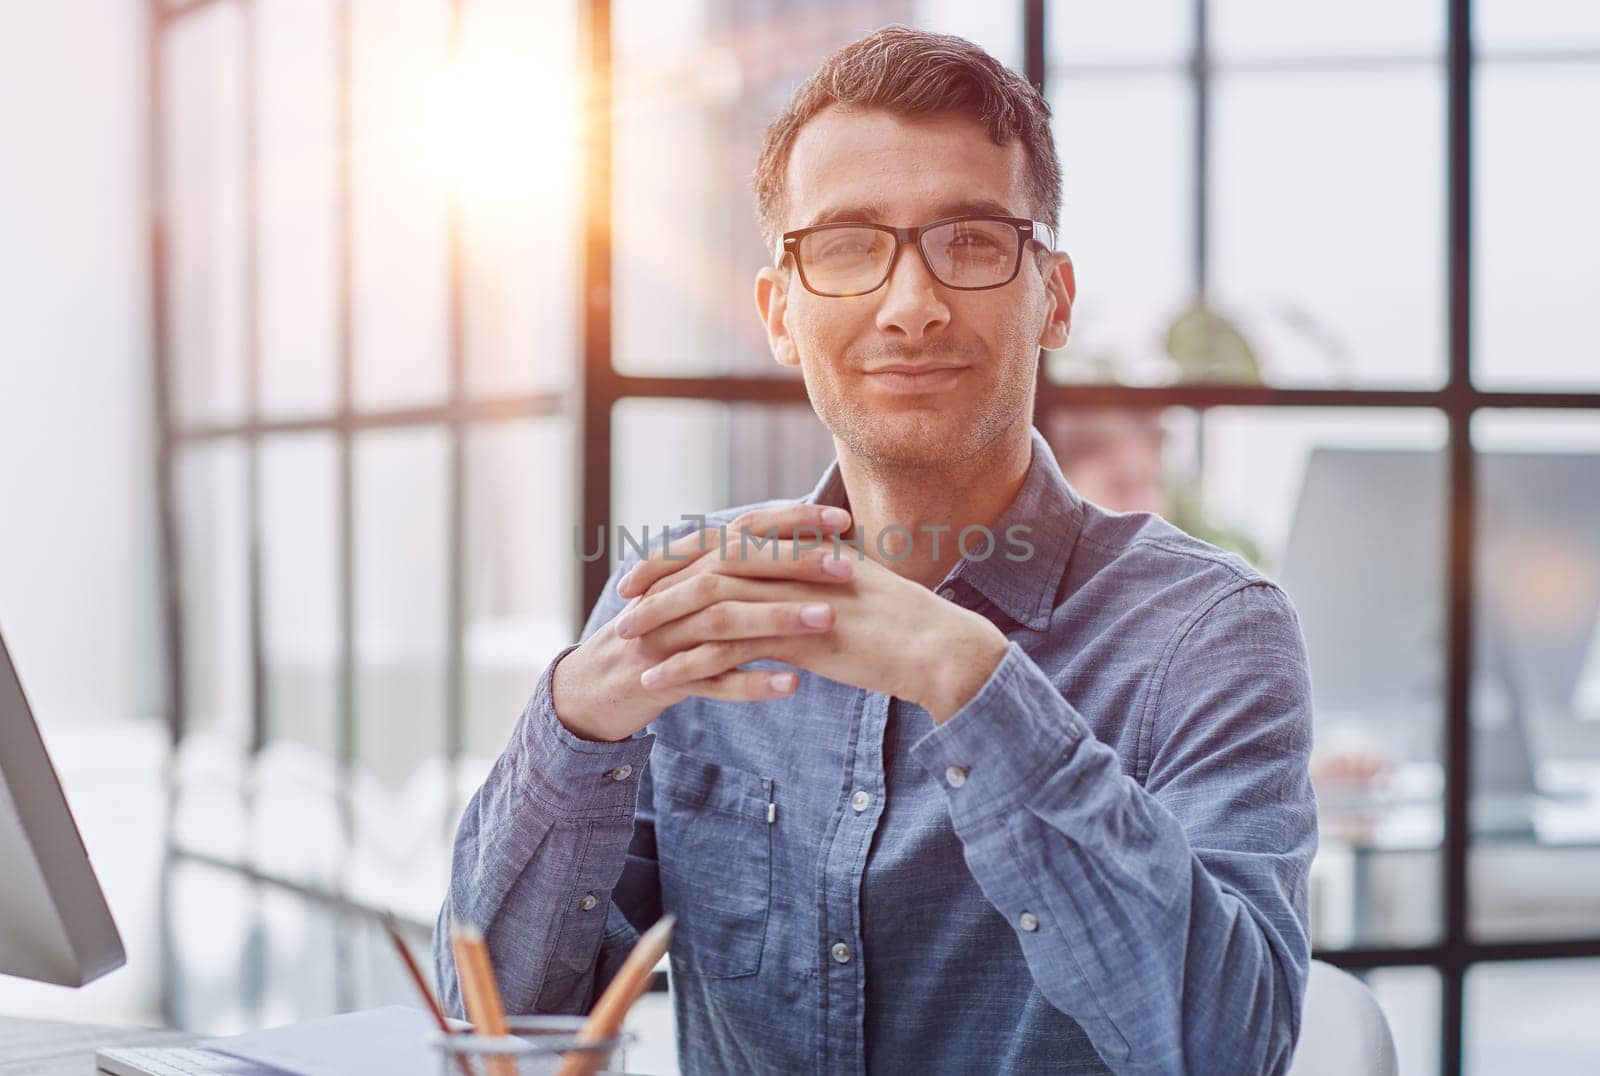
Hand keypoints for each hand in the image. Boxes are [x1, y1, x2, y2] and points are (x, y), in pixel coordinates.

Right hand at [550, 504, 852, 741]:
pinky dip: (753, 682)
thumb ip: (744, 571)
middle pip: (737, 565)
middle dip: (793, 563)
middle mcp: (681, 590)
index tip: (843, 520)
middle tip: (846, 568)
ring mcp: (673, 634)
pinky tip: (793, 685)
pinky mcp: (669, 677)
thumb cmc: (669, 631)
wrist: (603, 681)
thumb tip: (811, 548)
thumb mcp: (702, 593)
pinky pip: (713, 680)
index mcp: (696, 564)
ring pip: (727, 619)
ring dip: (778, 618)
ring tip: (828, 620)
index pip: (747, 530)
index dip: (792, 521)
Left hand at [615, 530, 1010, 722]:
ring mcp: (796, 600)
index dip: (683, 550)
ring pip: (710, 603)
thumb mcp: (854, 597)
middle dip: (659, 580)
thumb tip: (786, 594)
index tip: (648, 567)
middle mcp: (795, 565)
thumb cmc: (907, 630)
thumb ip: (817, 587)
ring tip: (626, 644)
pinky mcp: (799, 640)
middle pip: (709, 563)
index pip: (730, 537)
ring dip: (662, 622)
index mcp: (806, 548)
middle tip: (621, 601)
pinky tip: (659, 679)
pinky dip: (687, 663)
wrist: (943, 651)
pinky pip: (728, 649)